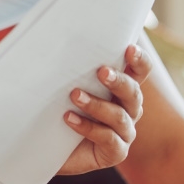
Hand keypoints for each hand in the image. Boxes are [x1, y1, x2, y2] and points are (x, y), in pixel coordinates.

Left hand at [57, 44, 151, 174]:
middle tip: (100, 71)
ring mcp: (124, 132)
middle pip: (133, 92)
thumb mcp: (59, 84)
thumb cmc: (57, 108)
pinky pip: (109, 139)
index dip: (139, 60)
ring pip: (120, 116)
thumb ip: (64, 64)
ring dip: (97, 104)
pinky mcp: (115, 151)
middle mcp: (127, 108)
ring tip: (74, 95)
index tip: (129, 48)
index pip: (139, 71)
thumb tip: (44, 32)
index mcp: (119, 88)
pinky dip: (89, 128)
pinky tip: (69, 119)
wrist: (46, 145)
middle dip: (118, 80)